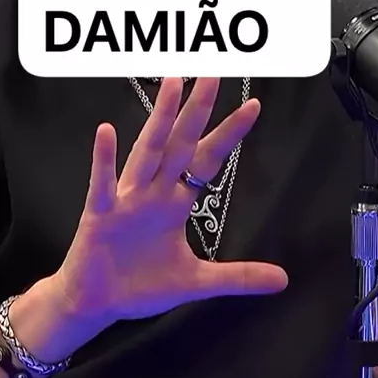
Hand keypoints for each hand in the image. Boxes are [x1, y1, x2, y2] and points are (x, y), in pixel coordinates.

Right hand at [54, 78, 287, 325]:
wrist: (95, 304)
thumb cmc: (140, 285)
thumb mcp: (195, 281)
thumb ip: (237, 277)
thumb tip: (283, 279)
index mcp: (175, 202)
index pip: (208, 160)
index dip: (229, 134)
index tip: (253, 106)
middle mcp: (154, 191)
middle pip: (181, 142)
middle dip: (198, 109)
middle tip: (212, 73)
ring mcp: (127, 198)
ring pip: (147, 151)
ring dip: (160, 118)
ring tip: (171, 84)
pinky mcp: (100, 214)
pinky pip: (102, 183)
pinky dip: (104, 159)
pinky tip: (106, 131)